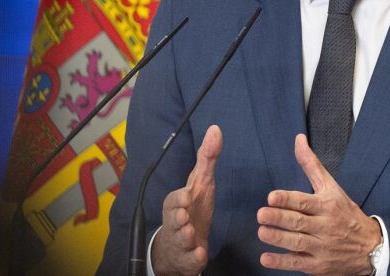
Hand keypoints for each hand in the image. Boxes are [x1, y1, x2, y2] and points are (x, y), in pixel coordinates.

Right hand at [150, 125, 221, 275]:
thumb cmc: (192, 208)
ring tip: (191, 233)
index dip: (179, 198)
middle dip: (178, 218)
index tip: (187, 196)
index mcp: (177, 204)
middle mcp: (176, 222)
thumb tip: (215, 129)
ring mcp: (181, 241)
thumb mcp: (200, 182)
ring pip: (181, 240)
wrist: (181, 244)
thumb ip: (207, 158)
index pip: (174, 199)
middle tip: (184, 217)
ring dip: (186, 236)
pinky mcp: (188, 258)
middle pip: (173, 220)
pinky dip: (194, 257)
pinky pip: (190, 259)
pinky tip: (200, 254)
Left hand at [257, 134, 381, 274]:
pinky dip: (282, 262)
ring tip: (262, 232)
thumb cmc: (346, 213)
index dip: (288, 199)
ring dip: (278, 239)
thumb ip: (312, 165)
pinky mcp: (318, 265)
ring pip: (298, 243)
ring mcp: (322, 247)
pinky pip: (298, 263)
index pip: (305, 202)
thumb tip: (298, 139)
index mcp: (327, 205)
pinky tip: (266, 258)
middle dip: (279, 219)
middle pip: (299, 222)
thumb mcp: (332, 187)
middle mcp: (325, 226)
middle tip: (261, 214)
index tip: (272, 197)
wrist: (370, 247)